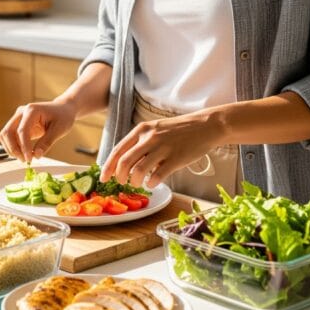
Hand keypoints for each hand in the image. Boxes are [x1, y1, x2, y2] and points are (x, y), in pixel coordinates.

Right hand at [0, 101, 76, 162]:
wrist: (62, 109)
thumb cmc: (63, 117)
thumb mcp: (59, 130)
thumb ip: (47, 142)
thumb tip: (36, 155)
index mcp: (32, 110)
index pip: (22, 131)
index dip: (24, 147)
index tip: (29, 159)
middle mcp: (21, 112)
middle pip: (8, 132)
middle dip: (14, 148)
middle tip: (25, 160)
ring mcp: (18, 117)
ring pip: (5, 135)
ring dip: (11, 148)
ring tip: (24, 158)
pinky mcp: (18, 123)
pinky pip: (10, 136)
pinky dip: (14, 146)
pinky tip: (23, 153)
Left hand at [101, 112, 223, 187]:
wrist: (205, 126)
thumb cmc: (178, 131)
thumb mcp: (155, 130)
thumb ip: (140, 143)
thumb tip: (123, 163)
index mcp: (141, 130)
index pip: (118, 150)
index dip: (108, 166)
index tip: (103, 178)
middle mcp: (149, 138)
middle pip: (124, 162)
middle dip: (119, 177)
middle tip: (122, 183)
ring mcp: (163, 148)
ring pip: (138, 171)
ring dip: (135, 182)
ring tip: (138, 183)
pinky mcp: (176, 158)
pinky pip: (157, 176)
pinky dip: (151, 183)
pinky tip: (153, 183)